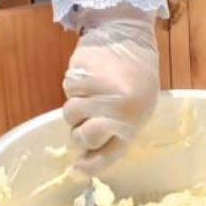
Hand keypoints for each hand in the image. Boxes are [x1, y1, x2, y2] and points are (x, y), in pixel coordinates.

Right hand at [63, 10, 159, 172]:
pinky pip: (66, 95)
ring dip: (76, 110)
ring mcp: (95, 93)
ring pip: (69, 117)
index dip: (91, 166)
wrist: (127, 35)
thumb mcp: (138, 107)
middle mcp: (115, 109)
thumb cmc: (136, 75)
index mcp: (134, 120)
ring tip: (91, 93)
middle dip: (80, 133)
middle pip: (81, 138)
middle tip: (88, 119)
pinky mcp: (77, 77)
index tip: (77, 170)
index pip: (108, 154)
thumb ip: (117, 131)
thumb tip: (85, 160)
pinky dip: (74, 90)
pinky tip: (89, 78)